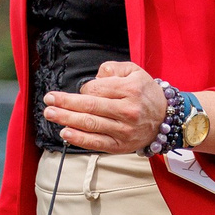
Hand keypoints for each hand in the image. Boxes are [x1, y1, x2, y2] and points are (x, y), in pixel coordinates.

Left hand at [43, 61, 165, 152]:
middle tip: (48, 100)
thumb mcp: (135, 71)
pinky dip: (79, 139)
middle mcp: (127, 111)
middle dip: (65, 103)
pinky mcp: (121, 146)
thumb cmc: (146, 93)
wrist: (166, 118)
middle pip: (89, 106)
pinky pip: (97, 143)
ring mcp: (124, 130)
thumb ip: (113, 68)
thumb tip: (95, 78)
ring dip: (67, 119)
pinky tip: (65, 132)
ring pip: (90, 124)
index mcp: (130, 90)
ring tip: (50, 114)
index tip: (80, 91)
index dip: (83, 90)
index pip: (97, 90)